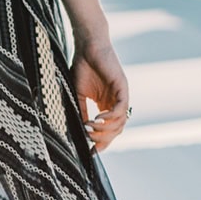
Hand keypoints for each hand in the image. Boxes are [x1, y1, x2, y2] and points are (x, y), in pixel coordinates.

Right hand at [73, 37, 129, 152]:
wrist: (87, 47)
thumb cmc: (82, 68)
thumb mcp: (78, 95)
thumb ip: (81, 113)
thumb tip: (81, 132)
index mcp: (106, 105)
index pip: (109, 130)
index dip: (101, 143)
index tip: (90, 151)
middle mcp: (116, 103)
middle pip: (116, 130)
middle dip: (102, 138)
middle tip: (88, 136)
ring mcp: (120, 95)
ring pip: (121, 122)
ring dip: (105, 129)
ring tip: (90, 127)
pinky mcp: (122, 87)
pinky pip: (121, 108)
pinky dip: (110, 117)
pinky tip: (97, 118)